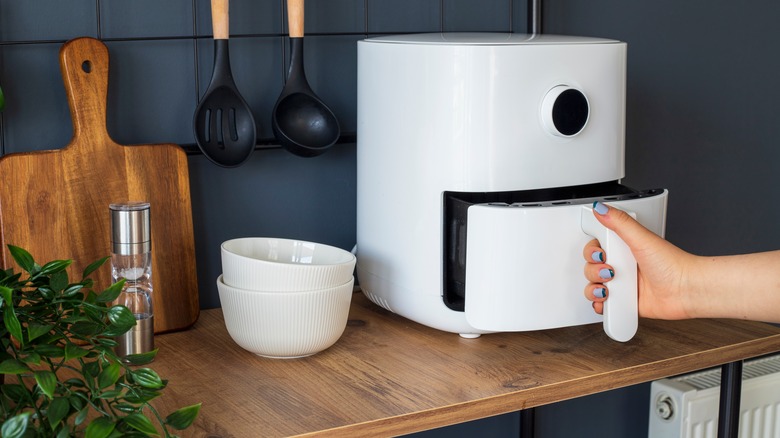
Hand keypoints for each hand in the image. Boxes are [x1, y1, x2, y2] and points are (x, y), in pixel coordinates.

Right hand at [582, 202, 691, 319]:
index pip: (596, 247)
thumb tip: (600, 207)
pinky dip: (600, 304)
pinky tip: (607, 300)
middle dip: (593, 270)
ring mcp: (623, 284)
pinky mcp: (625, 302)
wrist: (687, 291)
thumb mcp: (642, 238)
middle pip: (591, 267)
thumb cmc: (673, 264)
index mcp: (624, 247)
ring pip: (593, 286)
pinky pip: (604, 304)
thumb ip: (619, 222)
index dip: (592, 251)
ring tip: (609, 287)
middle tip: (609, 270)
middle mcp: (622, 265)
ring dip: (594, 288)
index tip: (601, 253)